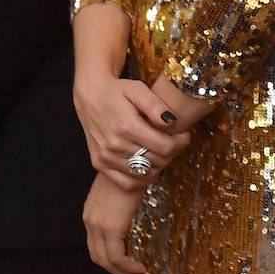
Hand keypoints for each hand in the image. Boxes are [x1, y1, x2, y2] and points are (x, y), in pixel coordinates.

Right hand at [73, 73, 188, 189]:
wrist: (90, 96)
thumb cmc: (117, 91)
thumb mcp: (138, 89)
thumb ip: (155, 105)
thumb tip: (172, 122)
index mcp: (127, 126)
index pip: (165, 147)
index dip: (180, 142)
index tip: (184, 134)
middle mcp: (115, 145)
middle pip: (157, 161)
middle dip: (172, 152)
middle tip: (174, 140)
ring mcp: (106, 157)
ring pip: (144, 174)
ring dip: (159, 164)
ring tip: (160, 149)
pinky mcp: (99, 164)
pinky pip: (126, 183)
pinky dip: (141, 178)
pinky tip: (148, 165)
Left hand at [84, 172, 148, 273]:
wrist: (135, 159)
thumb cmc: (133, 169)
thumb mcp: (122, 189)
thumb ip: (121, 203)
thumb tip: (132, 212)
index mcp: (92, 213)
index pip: (96, 245)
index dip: (111, 259)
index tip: (129, 264)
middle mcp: (90, 221)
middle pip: (98, 257)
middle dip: (117, 271)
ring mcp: (98, 225)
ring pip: (106, 261)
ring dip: (123, 273)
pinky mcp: (111, 228)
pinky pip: (117, 258)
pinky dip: (127, 268)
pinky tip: (141, 269)